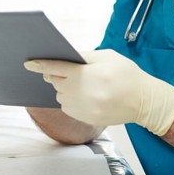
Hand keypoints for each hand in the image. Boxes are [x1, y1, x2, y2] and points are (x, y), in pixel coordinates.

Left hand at [24, 49, 173, 135]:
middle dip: (58, 74)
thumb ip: (83, 57)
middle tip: (71, 71)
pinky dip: (70, 99)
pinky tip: (86, 94)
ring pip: (60, 95)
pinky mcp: (85, 118)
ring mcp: (83, 108)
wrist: (144, 101)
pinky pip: (67, 107)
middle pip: (56, 81)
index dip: (40, 64)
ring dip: (65, 88)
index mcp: (88, 74)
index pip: (56, 68)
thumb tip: (62, 57)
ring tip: (84, 84)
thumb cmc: (126, 75)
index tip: (29, 63)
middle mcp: (83, 92)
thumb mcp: (106, 56)